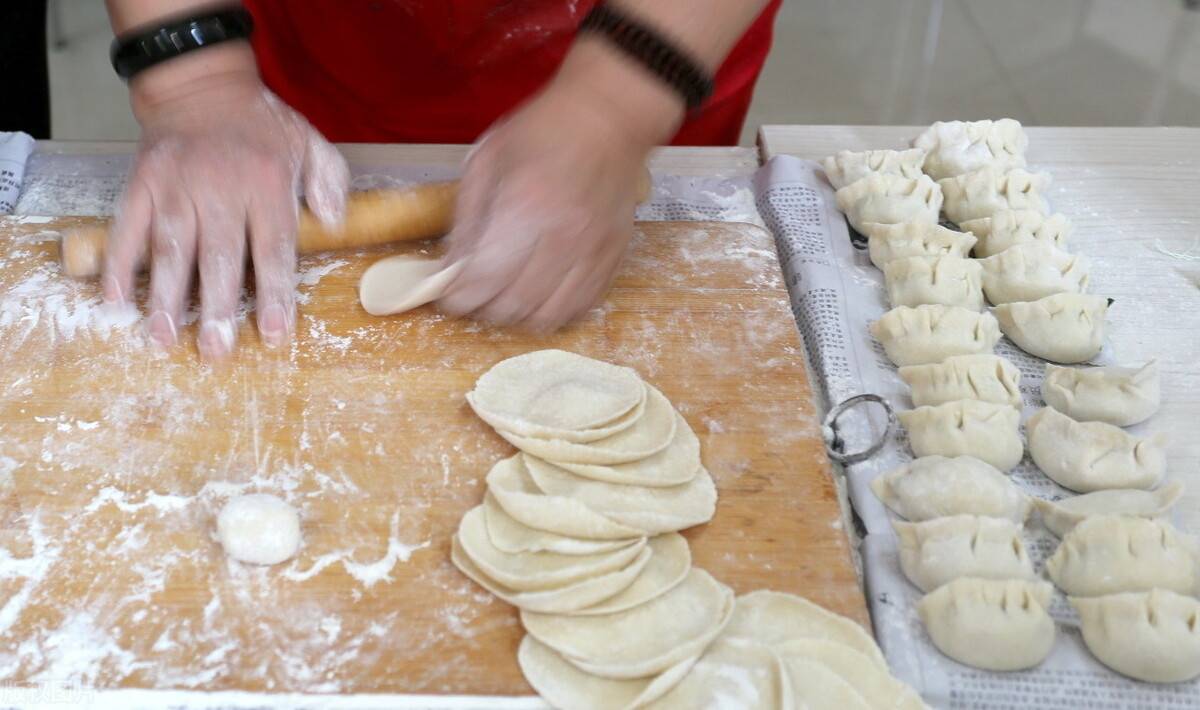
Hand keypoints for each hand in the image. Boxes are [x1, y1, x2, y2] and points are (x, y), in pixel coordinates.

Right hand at [104, 45, 348, 357]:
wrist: (200, 83)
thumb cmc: (261, 125)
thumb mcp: (310, 142)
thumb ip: (329, 181)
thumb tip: (335, 222)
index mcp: (267, 185)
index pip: (273, 248)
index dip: (273, 294)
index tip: (272, 333)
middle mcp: (220, 189)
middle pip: (218, 257)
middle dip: (215, 308)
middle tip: (214, 352)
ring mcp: (176, 187)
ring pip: (170, 250)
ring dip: (164, 297)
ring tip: (162, 339)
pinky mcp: (142, 184)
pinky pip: (127, 229)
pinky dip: (118, 265)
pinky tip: (115, 301)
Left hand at [436, 38, 684, 331]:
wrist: (608, 117)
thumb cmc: (542, 131)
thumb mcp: (487, 161)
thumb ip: (466, 220)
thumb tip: (450, 269)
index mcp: (524, 207)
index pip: (483, 281)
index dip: (458, 298)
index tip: (449, 292)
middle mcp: (562, 237)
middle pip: (513, 306)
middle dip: (484, 308)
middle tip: (475, 292)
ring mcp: (592, 252)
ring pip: (548, 316)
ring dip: (519, 315)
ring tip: (508, 294)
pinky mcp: (613, 258)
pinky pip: (580, 307)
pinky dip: (555, 310)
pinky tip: (541, 292)